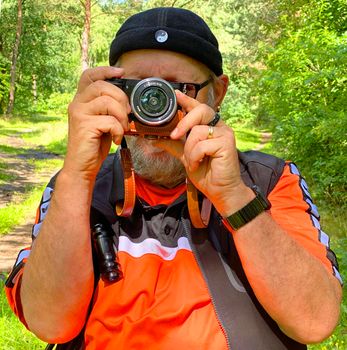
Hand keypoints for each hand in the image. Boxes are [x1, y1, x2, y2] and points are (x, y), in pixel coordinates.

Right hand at [64, 66, 130, 181]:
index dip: (106, 70)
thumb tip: (128, 100)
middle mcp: (77, 103)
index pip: (89, 75)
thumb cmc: (94, 145)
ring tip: (122, 129)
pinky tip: (116, 139)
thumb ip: (109, 109)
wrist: (82, 167)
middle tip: (127, 114)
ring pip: (107, 101)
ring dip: (121, 116)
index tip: (121, 72)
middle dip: (121, 98)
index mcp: (81, 100)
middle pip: (102, 86)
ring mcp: (79, 113)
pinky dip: (118, 131)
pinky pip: (110, 120)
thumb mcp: (103, 122)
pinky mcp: (84, 125)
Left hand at [154, 91, 253, 215]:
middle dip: (184, 122)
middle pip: (201, 110)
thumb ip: (174, 145)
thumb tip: (156, 138)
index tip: (176, 94)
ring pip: (197, 131)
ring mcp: (224, 134)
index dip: (188, 100)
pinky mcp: (227, 143)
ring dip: (189, 150)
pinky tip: (198, 164)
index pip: (199, 108)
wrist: (219, 190)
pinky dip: (195, 156)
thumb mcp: (186, 156)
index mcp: (209, 128)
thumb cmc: (206, 172)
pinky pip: (202, 144)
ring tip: (193, 162)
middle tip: (174, 135)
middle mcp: (219, 127)